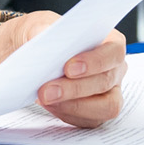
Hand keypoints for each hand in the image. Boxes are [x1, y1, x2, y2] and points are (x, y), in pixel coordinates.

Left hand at [0, 12, 127, 128]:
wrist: (29, 55)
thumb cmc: (42, 35)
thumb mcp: (36, 24)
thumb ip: (41, 29)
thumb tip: (43, 39)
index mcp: (109, 41)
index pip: (114, 51)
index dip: (96, 61)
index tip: (69, 68)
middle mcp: (114, 68)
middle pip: (106, 82)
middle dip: (75, 89)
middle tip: (46, 91)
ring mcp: (108, 92)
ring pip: (104, 107)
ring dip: (74, 106)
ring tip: (45, 99)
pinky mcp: (96, 111)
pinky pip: (89, 120)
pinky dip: (68, 114)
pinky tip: (49, 105)